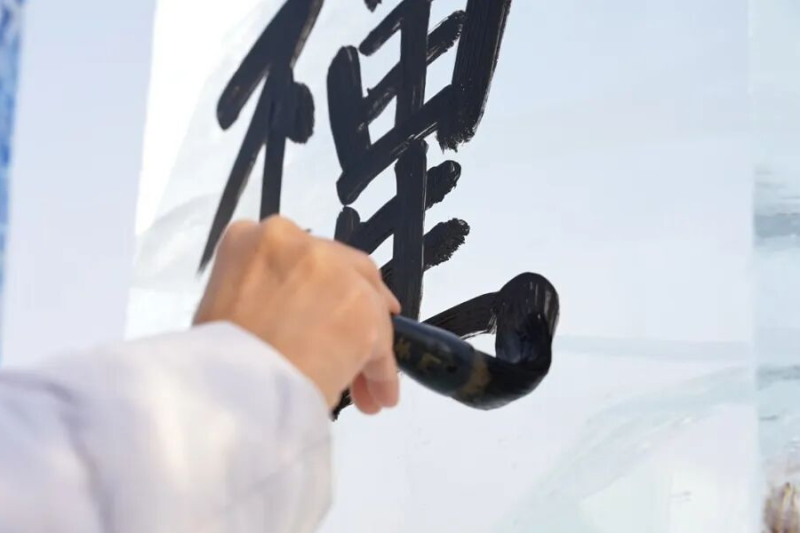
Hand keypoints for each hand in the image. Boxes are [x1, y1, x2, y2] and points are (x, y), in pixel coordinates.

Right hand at [194, 216, 401, 414]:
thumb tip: (292, 321)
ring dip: (369, 346)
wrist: (231, 394)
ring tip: (365, 388)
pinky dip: (382, 370)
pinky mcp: (363, 306)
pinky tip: (377, 395)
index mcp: (251, 239)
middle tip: (355, 348)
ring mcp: (333, 270)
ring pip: (367, 306)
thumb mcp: (222, 311)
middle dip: (353, 310)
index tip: (325, 313)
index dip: (320, 288)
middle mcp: (296, 242)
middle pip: (345, 272)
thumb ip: (263, 298)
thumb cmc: (215, 365)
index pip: (302, 257)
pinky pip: (380, 339)